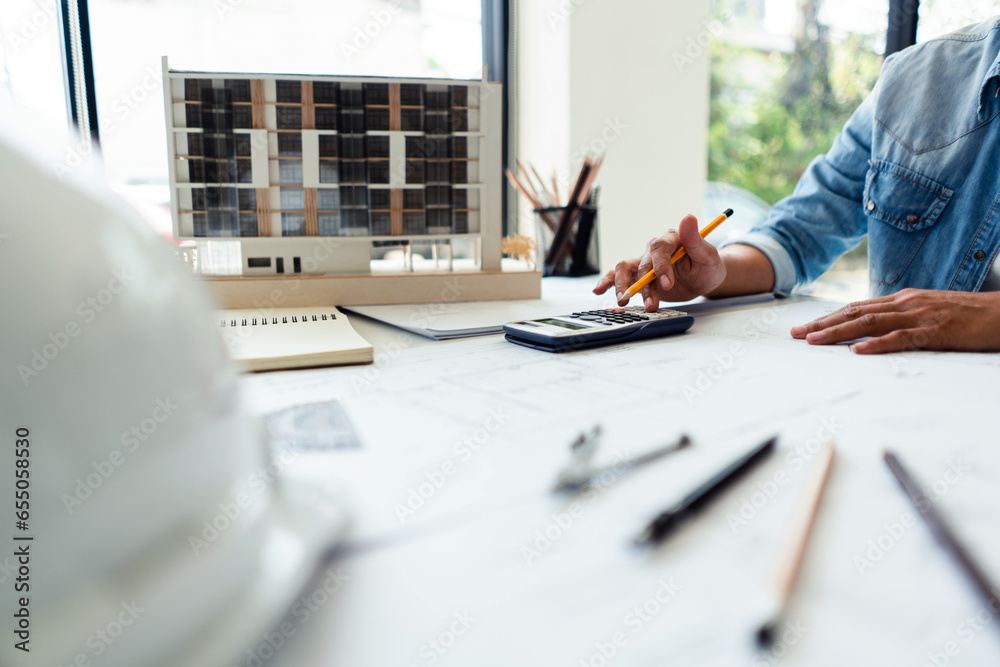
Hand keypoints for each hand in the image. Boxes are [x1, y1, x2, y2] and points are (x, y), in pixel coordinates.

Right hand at [593, 215, 726, 309]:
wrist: (703, 279)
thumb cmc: (707, 267)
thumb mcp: (708, 256)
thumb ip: (695, 239)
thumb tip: (688, 218)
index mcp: (671, 239)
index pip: (660, 249)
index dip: (661, 266)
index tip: (667, 283)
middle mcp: (654, 249)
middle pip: (642, 264)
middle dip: (645, 286)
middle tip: (651, 304)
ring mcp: (644, 261)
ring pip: (625, 269)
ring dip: (625, 287)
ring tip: (626, 302)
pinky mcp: (638, 275)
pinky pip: (618, 276)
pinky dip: (607, 282)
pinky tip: (599, 290)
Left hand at [790, 289, 999, 352]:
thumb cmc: (968, 316)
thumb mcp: (929, 313)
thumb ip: (902, 318)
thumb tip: (874, 330)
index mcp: (903, 299)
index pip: (857, 307)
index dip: (828, 317)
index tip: (804, 327)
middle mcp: (906, 303)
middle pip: (856, 312)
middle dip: (822, 324)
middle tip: (795, 335)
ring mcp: (920, 315)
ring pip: (871, 323)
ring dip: (839, 332)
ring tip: (814, 341)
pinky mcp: (937, 331)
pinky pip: (903, 338)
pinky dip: (879, 344)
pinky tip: (859, 351)